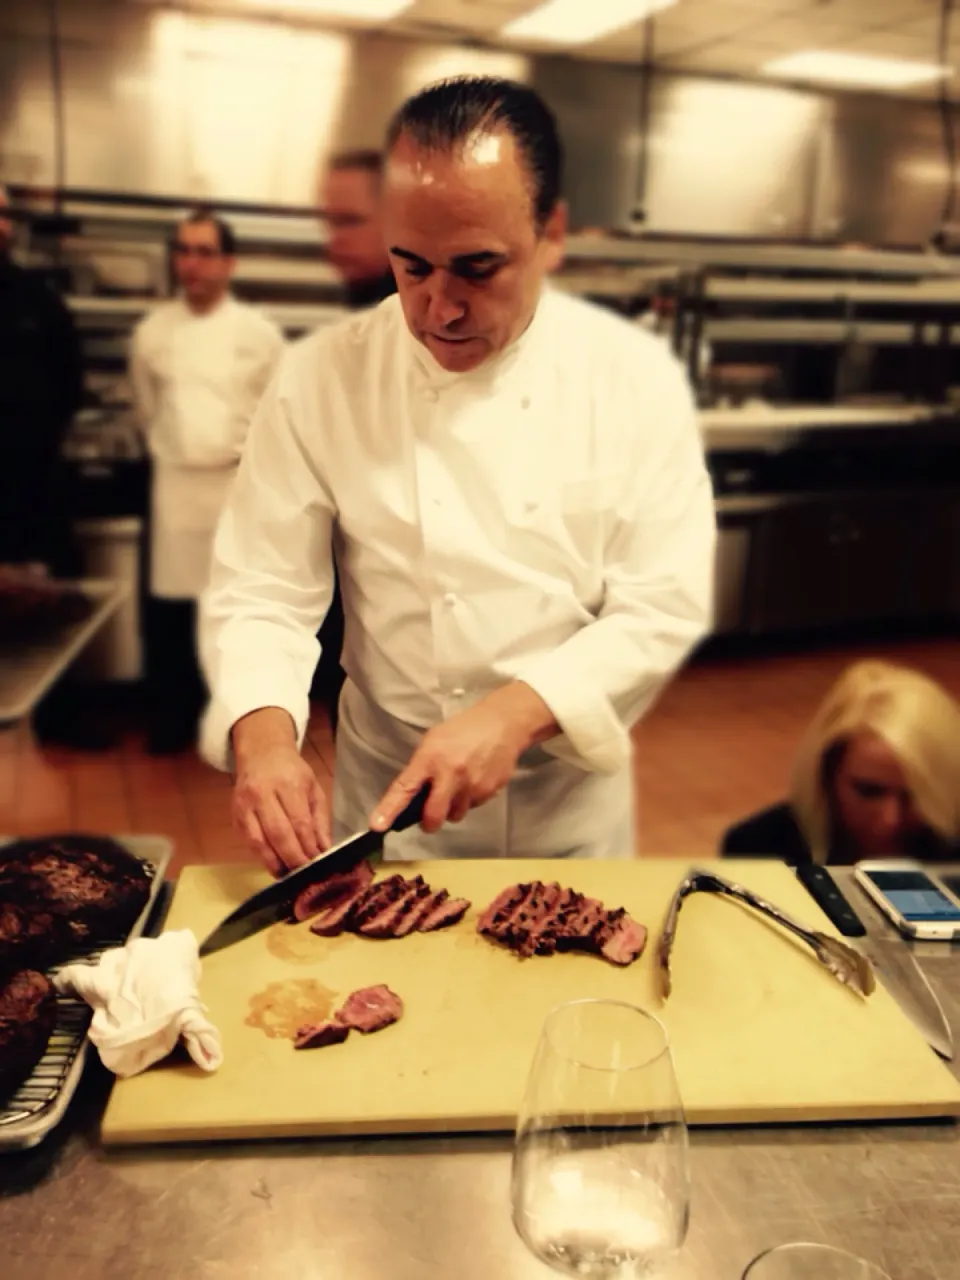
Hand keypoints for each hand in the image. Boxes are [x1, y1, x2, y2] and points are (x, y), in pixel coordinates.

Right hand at [231, 708, 330, 876]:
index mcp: (288, 784)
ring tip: (291, 875)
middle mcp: (263, 794)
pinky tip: (276, 866)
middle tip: (306, 874)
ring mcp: (245, 806)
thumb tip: (324, 850)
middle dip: (294, 858)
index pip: (300, 823)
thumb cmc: (292, 772)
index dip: (308, 847)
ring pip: (260, 842)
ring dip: (276, 863)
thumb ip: (320, 820)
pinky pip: (249, 842)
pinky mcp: (235, 816)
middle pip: (279, 834)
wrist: (261, 754)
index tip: (319, 863)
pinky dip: (263, 857)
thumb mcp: (313, 789)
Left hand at [371, 682, 558, 835]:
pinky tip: (474, 780)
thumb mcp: (434, 741)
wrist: (502, 724)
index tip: (377, 825)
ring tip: (458, 787)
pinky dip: (470, 800)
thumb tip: (411, 797)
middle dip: (429, 823)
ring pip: (455, 815)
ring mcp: (472, 784)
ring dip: (452, 808)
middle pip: (433, 815)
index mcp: (430, 758)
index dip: (389, 809)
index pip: (405, 788)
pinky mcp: (489, 791)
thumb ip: (422, 768)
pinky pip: (473, 807)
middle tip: (429, 819)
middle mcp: (450, 773)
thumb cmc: (463, 730)